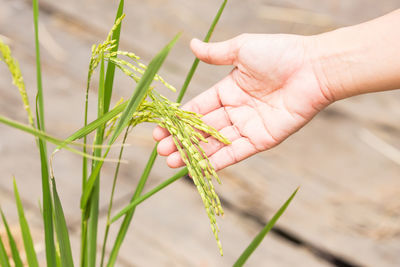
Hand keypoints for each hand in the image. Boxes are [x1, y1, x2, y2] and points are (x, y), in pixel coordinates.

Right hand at [153, 34, 331, 170]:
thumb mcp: (241, 49)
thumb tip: (192, 44)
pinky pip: (236, 152)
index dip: (178, 119)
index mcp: (228, 90)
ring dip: (194, 154)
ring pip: (215, 143)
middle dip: (181, 140)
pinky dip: (217, 161)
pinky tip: (198, 168)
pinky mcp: (262, 140)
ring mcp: (248, 127)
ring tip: (172, 162)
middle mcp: (236, 110)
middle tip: (162, 151)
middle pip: (203, 129)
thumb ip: (215, 53)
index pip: (198, 108)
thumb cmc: (280, 53)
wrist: (314, 68)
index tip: (159, 129)